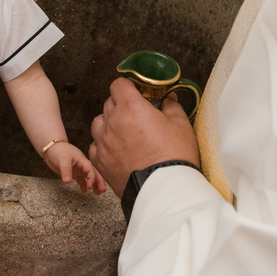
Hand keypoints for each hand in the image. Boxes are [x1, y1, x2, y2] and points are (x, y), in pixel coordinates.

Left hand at [44, 141, 107, 194]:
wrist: (51, 148)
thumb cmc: (58, 150)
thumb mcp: (63, 159)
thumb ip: (66, 170)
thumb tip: (68, 181)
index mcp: (82, 160)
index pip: (90, 169)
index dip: (92, 178)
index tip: (90, 186)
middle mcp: (82, 165)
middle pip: (93, 173)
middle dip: (99, 181)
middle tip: (102, 190)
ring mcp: (78, 168)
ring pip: (89, 177)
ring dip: (93, 184)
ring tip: (97, 193)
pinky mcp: (73, 172)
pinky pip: (81, 179)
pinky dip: (83, 184)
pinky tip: (84, 190)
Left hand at [89, 78, 199, 196]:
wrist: (164, 190)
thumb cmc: (174, 156)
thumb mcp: (180, 126)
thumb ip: (171, 107)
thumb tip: (168, 99)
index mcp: (131, 107)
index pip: (119, 84)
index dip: (128, 86)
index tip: (137, 92)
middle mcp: (112, 122)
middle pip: (109, 103)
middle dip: (122, 104)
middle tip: (137, 114)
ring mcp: (103, 142)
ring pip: (99, 123)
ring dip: (109, 123)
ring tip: (125, 132)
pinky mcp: (100, 161)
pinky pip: (95, 145)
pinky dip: (103, 144)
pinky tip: (117, 149)